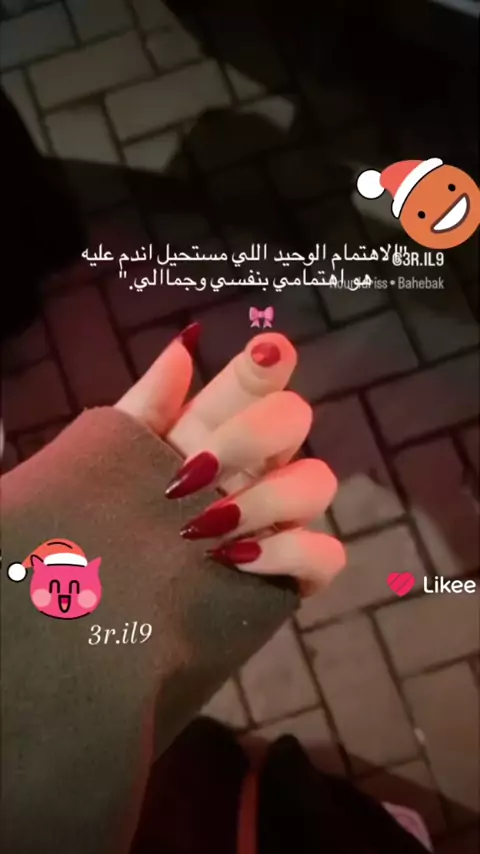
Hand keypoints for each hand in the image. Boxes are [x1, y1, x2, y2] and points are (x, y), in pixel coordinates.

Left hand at [116, 324, 344, 594]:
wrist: (100, 617)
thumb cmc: (105, 531)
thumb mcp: (110, 463)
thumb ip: (147, 406)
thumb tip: (184, 344)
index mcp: (213, 434)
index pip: (254, 383)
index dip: (267, 363)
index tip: (266, 352)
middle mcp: (254, 469)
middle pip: (294, 420)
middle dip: (252, 435)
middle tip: (195, 468)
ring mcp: (278, 521)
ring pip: (317, 481)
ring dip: (267, 498)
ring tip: (207, 527)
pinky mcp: (292, 573)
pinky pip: (326, 552)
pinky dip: (289, 552)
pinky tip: (238, 560)